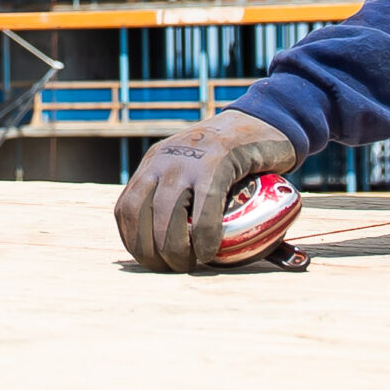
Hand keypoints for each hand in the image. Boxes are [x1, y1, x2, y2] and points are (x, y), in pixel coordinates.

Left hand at [113, 108, 299, 272]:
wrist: (263, 122)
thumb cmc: (230, 157)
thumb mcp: (192, 169)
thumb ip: (180, 196)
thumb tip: (173, 246)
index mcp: (153, 164)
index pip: (126, 208)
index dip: (133, 242)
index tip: (152, 262)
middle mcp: (163, 160)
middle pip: (139, 213)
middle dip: (149, 251)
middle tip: (172, 268)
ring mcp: (188, 160)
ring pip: (165, 214)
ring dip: (173, 249)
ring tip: (189, 264)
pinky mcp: (217, 163)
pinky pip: (203, 209)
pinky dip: (203, 237)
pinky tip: (209, 252)